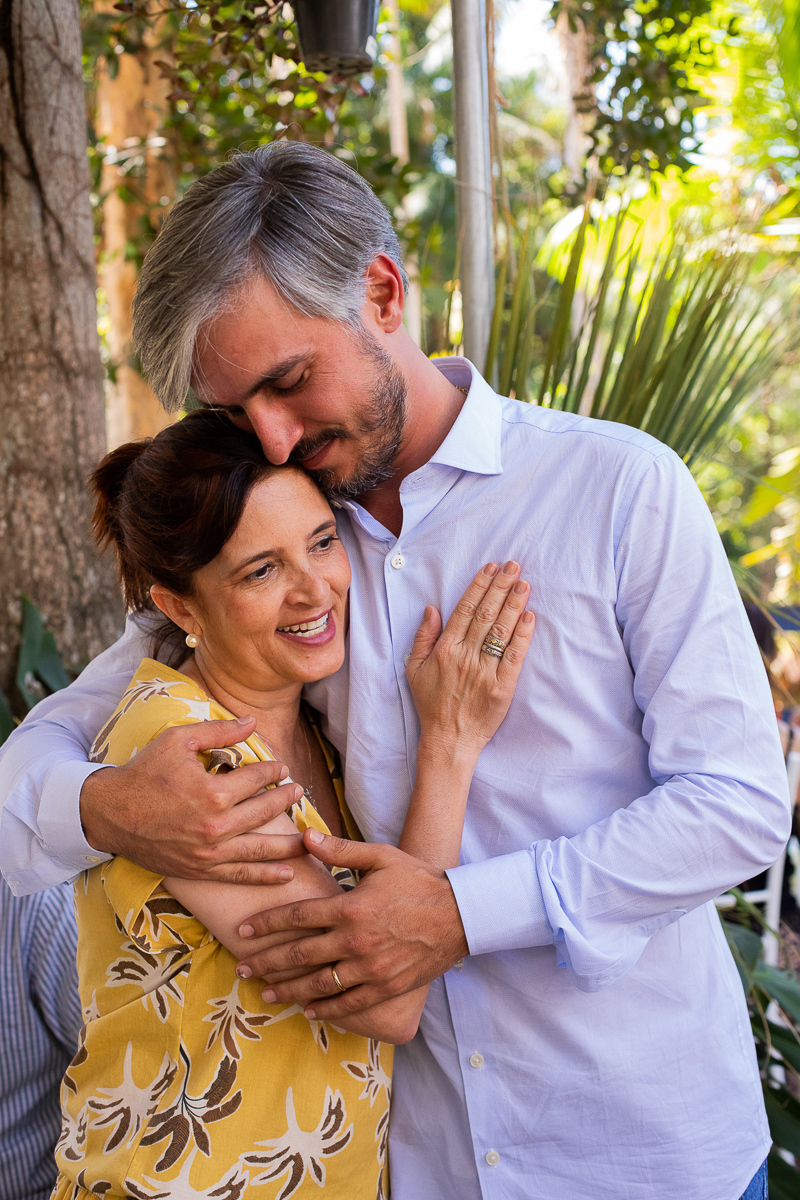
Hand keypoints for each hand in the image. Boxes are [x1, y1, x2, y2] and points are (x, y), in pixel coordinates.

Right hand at [80, 716, 305, 882]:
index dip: (273, 771)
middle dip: (285, 799)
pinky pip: (240, 875)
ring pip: (260, 848)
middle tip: (298, 791)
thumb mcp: (178, 740)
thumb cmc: (144, 772)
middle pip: (265, 811)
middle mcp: (215, 825)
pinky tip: (286, 875)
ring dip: (288, 842)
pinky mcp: (200, 870)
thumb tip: (253, 721)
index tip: (281, 768)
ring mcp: (209, 852)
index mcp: (212, 792)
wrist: (110, 813)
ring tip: (307, 836)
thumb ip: (219, 731)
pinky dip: (265, 876)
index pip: (257, 778)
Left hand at [236, 830, 468, 1017]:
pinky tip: (309, 1010)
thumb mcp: (381, 857)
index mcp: (350, 908)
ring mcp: (371, 968)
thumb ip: (340, 850)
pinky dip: (326, 1009)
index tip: (244, 931)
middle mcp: (355, 942)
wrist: (460, 914)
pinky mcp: (386, 986)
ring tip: (266, 994)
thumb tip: (304, 837)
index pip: (297, 918)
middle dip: (266, 963)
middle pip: (300, 956)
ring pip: (319, 985)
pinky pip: (349, 1003)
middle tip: (243, 968)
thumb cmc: (419, 881)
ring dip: (288, 991)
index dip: (267, 925)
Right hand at [406, 560, 533, 755]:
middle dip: (501, 587)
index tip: (491, 568)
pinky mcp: (502, 688)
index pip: (465, 610)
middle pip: (486, 614)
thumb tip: (432, 609)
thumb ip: (423, 637)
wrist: (448, 740)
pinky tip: (529, 616)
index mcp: (445, 649)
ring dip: (514, 604)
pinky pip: (514, 657)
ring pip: (501, 631)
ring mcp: (485, 672)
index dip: (479, 586)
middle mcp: (465, 657)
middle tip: (514, 566)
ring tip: (524, 583)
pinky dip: (523, 636)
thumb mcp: (414, 669)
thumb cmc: (431, 704)